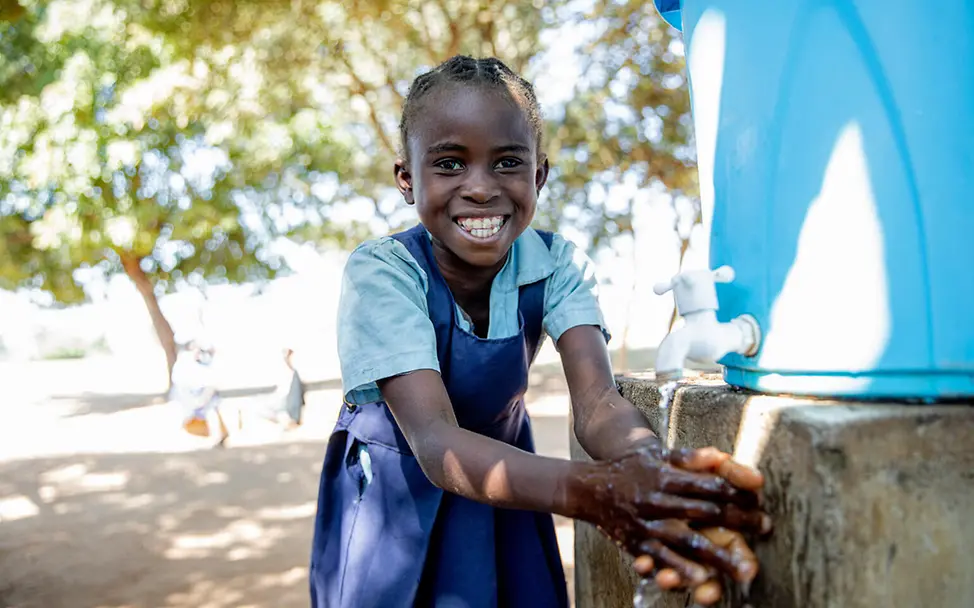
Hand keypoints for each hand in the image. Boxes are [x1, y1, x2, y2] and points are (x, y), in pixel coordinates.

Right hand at [576, 445, 769, 589]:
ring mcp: (646, 522)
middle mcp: (657, 498)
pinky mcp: (636, 542)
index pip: (709, 484)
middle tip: (766, 528)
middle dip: (739, 521)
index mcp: (666, 475)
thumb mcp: (658, 456)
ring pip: (687, 540)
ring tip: (744, 570)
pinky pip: (662, 558)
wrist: (588, 488)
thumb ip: (691, 458)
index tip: (761, 501)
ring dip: (718, 556)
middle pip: (705, 511)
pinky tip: (701, 579)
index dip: (737, 492)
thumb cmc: (631, 469)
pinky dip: (681, 568)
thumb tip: (724, 456)